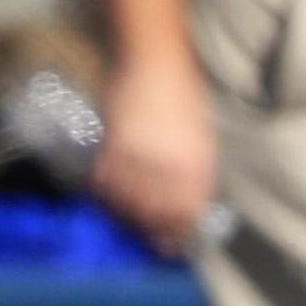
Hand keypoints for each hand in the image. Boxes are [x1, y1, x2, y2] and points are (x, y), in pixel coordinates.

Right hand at [90, 53, 218, 254]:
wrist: (157, 60)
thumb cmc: (185, 98)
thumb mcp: (202, 139)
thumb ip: (195, 175)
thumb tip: (186, 209)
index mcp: (197, 166)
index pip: (187, 215)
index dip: (178, 234)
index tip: (173, 245)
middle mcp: (171, 168)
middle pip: (156, 215)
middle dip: (151, 231)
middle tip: (146, 238)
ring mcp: (141, 158)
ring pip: (128, 203)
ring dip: (125, 214)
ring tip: (125, 215)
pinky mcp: (115, 146)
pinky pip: (105, 181)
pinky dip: (104, 191)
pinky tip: (106, 192)